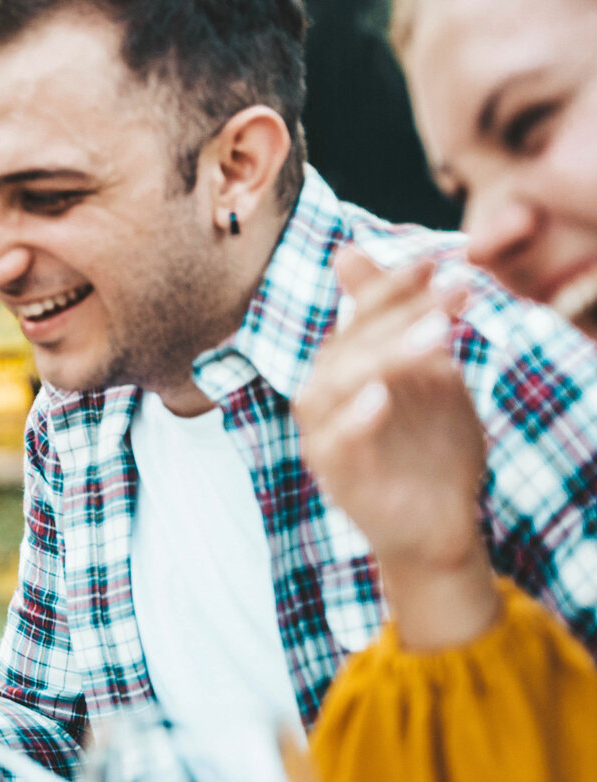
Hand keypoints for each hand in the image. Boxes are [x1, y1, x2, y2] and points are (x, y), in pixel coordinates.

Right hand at [297, 247, 500, 649]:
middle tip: (457, 290)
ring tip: (438, 334)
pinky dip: (353, 419)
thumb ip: (415, 323)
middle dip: (402, 311)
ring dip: (385, 354)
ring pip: (335, 385)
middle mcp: (324, 395)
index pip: (361, 315)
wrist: (439, 522)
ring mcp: (324, 434)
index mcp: (345, 366)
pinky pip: (334, 442)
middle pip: (348, 343)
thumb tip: (407, 261)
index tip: (441, 259)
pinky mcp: (333, 474)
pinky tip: (380, 396)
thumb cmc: (432, 447)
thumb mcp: (434, 376)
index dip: (395, 285)